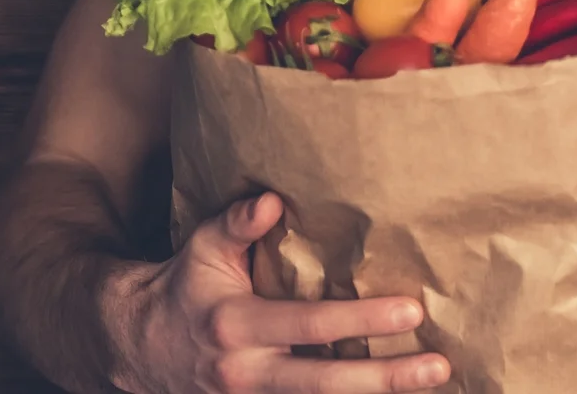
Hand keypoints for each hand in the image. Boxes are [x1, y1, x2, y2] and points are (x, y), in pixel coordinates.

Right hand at [102, 192, 450, 392]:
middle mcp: (246, 374)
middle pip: (325, 383)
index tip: (410, 310)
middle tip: (437, 366)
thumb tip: (271, 200)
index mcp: (237, 326)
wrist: (138, 348)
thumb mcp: (203, 247)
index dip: (361, 318)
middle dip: (384, 378)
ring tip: (431, 383)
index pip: (310, 323)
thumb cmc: (185, 285)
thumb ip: (237, 224)